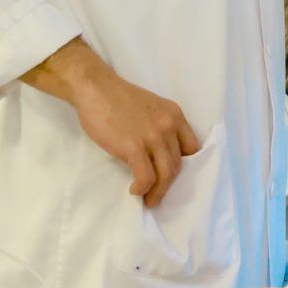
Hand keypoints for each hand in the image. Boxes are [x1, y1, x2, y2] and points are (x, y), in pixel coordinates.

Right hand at [70, 67, 200, 207]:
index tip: (172, 176)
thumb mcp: (151, 108)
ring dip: (158, 192)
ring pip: (166, 174)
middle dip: (169, 184)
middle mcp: (169, 126)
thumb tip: (159, 155)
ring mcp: (152, 137)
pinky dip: (143, 188)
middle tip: (158, 194)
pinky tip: (135, 190)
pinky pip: (146, 177)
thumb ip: (160, 127)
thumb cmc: (117, 98)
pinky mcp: (134, 147)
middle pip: (178, 164)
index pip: (192, 148)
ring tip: (149, 200)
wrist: (95, 88)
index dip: (185, 166)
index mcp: (174, 115)